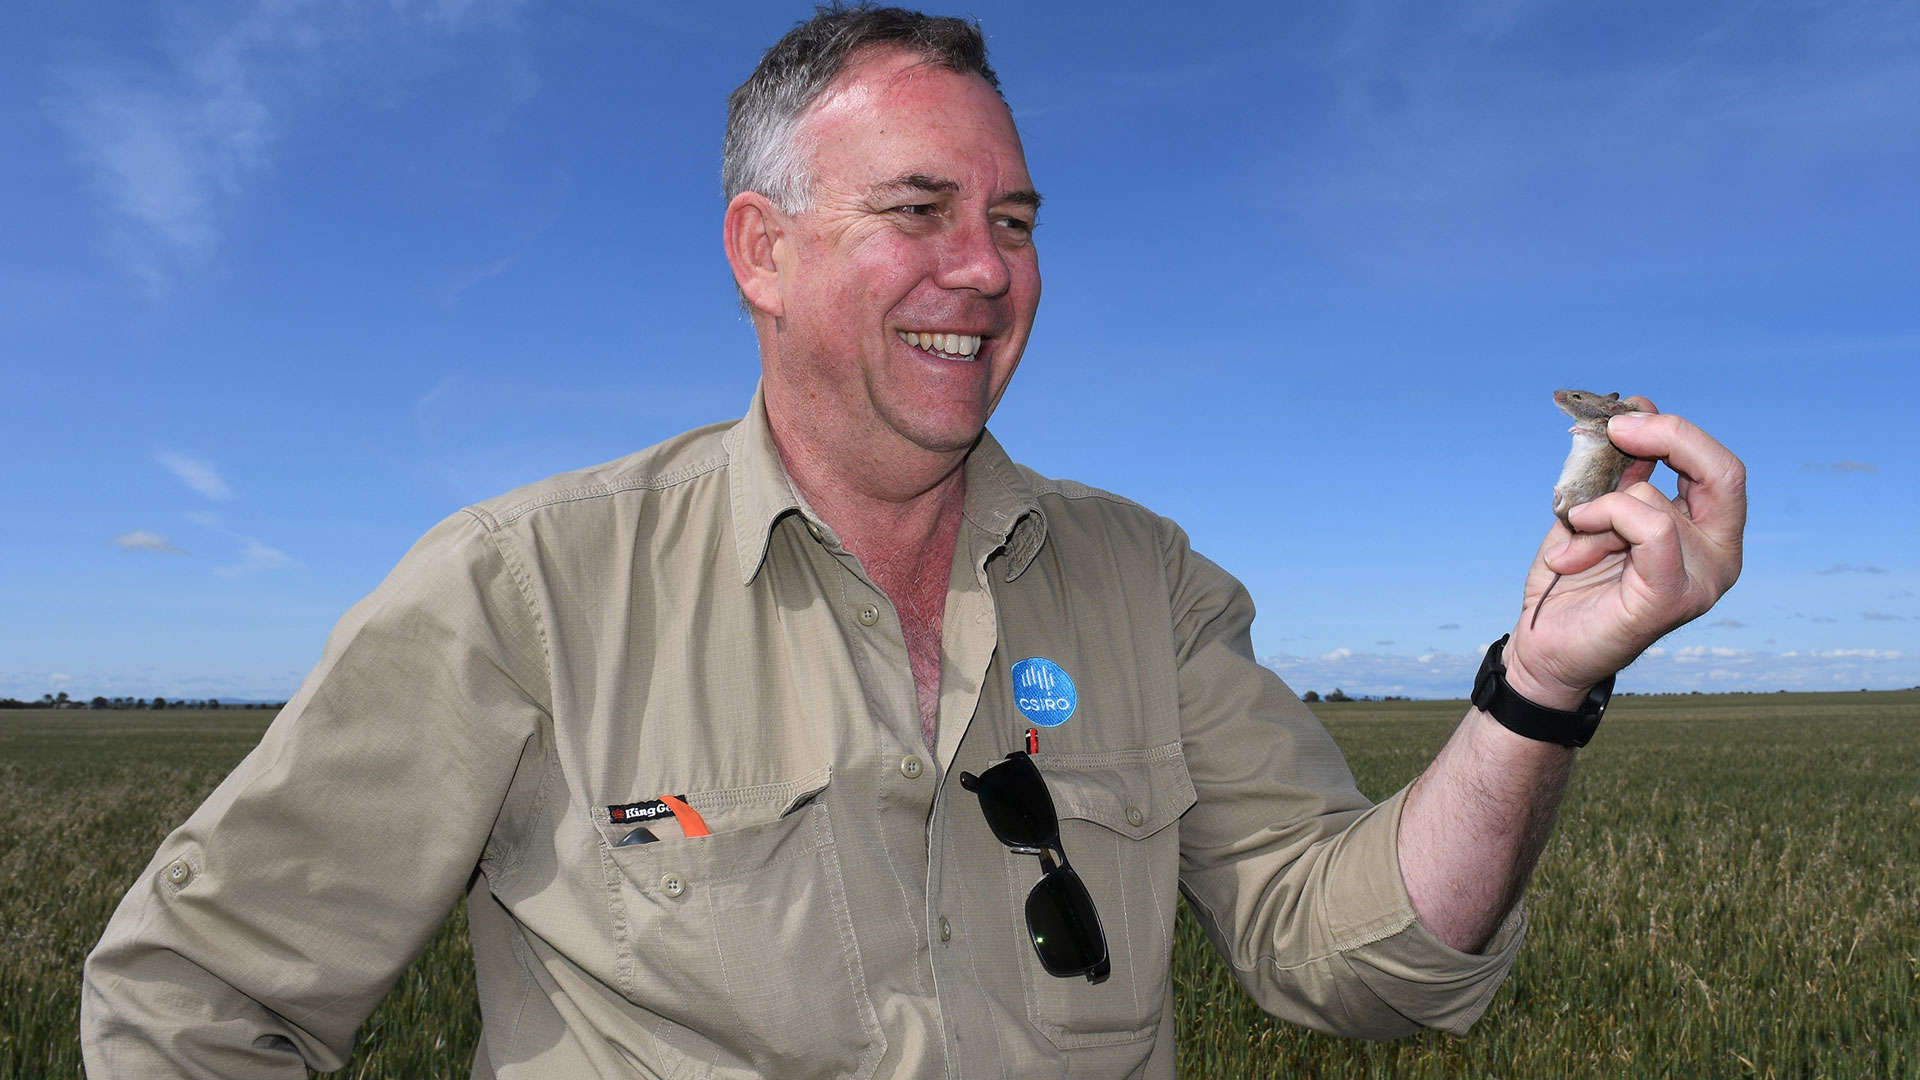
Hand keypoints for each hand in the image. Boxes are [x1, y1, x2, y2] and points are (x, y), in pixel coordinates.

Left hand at [1504, 398, 1746, 707]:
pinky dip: (1607, 519)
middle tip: (1615, 429)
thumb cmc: (1573, 578)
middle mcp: (1719, 556)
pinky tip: (1571, 548)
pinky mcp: (1672, 596)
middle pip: (1724, 471)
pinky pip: (1651, 529)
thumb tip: (1638, 408)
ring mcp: (1702, 580)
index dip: (1675, 431)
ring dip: (1597, 509)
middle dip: (1669, 436)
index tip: (1622, 417)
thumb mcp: (1598, 506)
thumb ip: (1623, 468)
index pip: (1719, 466)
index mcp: (1708, 532)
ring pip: (1655, 501)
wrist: (1543, 644)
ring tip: (1571, 542)